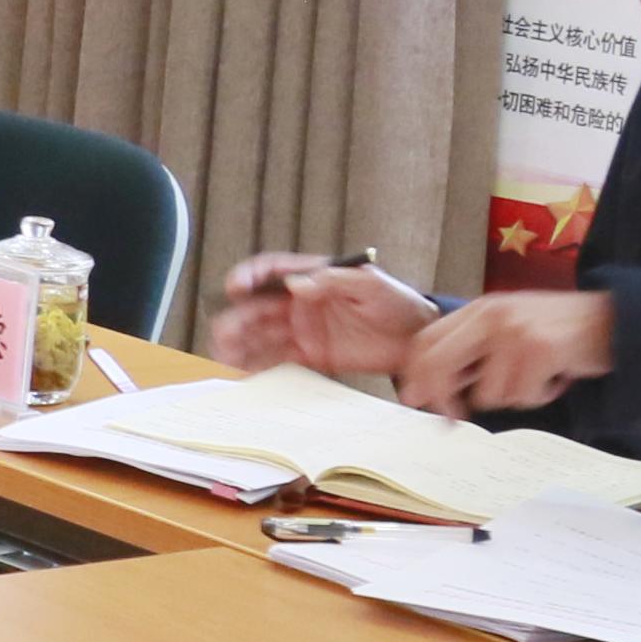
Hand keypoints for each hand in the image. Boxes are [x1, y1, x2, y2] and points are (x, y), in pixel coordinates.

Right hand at [204, 253, 442, 378]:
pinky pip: (275, 358)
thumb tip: (296, 284)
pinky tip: (241, 369)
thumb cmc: (398, 303)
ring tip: (223, 353)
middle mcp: (300, 302)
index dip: (250, 276)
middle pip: (257, 306)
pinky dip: (256, 363)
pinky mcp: (308, 354)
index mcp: (312, 278)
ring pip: (260, 334)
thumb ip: (333, 281)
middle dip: (237, 317)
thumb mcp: (370, 284)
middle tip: (223, 330)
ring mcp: (302, 329)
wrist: (417, 339)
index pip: (271, 271)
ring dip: (239, 342)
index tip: (236, 286)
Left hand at [397, 292, 612, 418]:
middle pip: (440, 366)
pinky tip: (555, 376)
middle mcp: (492, 316)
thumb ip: (472, 351)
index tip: (416, 401)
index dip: (416, 376)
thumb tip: (429, 391)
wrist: (616, 321)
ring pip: (488, 393)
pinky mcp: (540, 352)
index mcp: (479, 309)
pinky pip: (522, 397)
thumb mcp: (509, 328)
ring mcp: (515, 334)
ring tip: (537, 376)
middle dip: (444, 399)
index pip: (426, 341)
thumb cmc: (559, 331)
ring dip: (514, 395)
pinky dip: (539, 396)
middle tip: (455, 417)